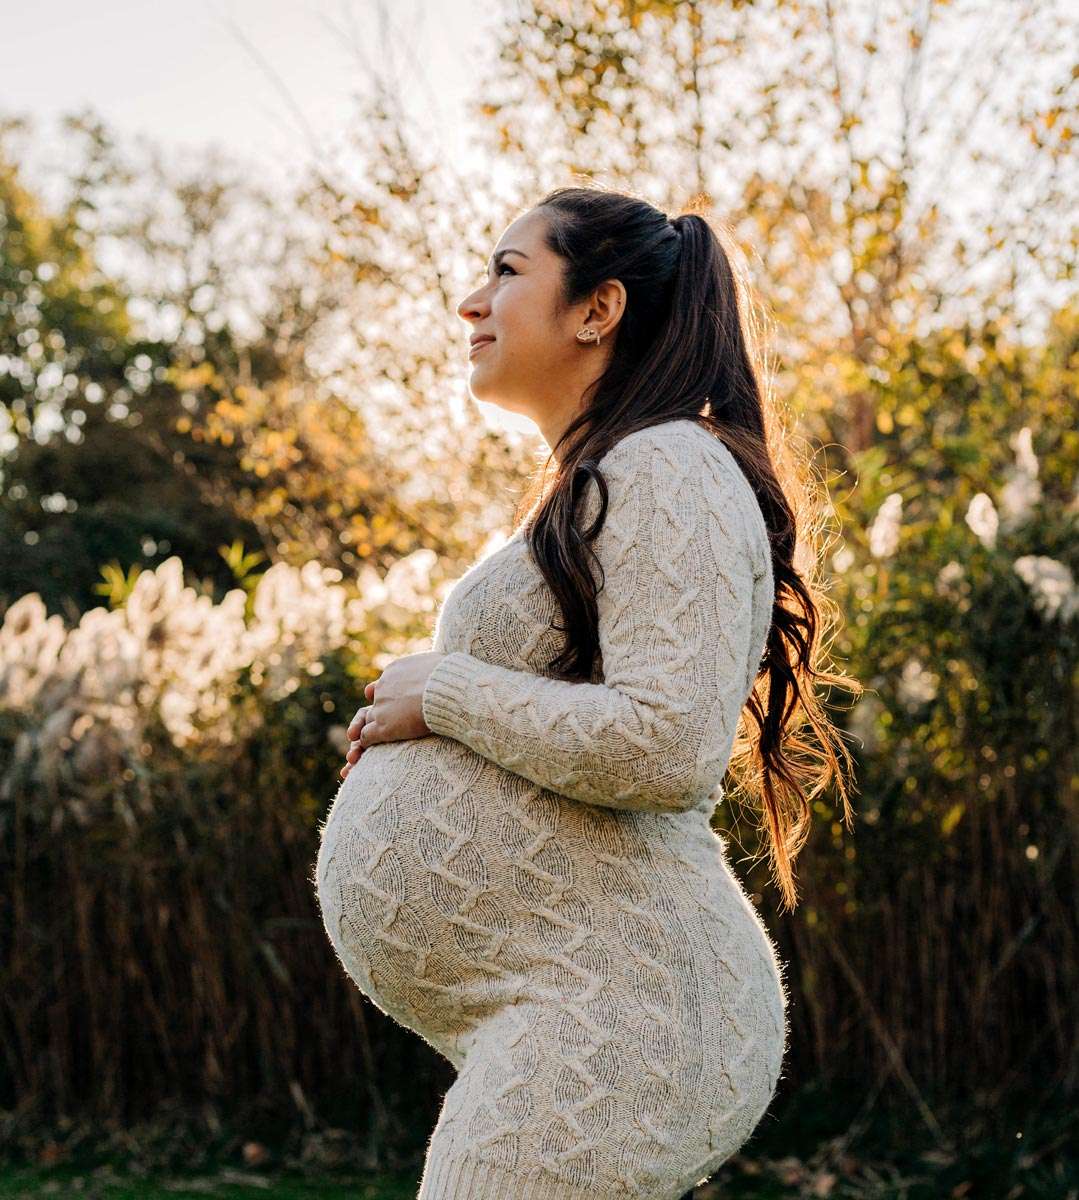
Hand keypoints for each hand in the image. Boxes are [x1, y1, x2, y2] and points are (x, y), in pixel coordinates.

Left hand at [339, 650, 445, 780]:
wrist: (446, 689)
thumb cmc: (451, 677)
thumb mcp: (439, 662)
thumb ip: (432, 668)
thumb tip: (445, 670)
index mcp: (395, 671)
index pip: (383, 685)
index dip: (386, 696)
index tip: (388, 702)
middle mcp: (383, 687)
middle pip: (372, 703)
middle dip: (371, 716)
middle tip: (366, 728)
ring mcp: (381, 707)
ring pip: (366, 722)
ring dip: (363, 734)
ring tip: (362, 747)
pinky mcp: (383, 727)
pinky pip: (367, 736)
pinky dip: (366, 745)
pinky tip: (367, 753)